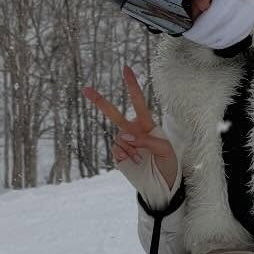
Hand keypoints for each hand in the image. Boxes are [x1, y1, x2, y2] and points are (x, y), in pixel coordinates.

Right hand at [83, 64, 180, 211]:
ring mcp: (125, 143)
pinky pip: (115, 150)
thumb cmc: (168, 164)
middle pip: (115, 114)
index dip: (132, 85)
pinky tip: (131, 161)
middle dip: (100, 102)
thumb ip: (146, 140)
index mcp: (147, 124)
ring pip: (118, 137)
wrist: (161, 185)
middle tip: (85, 89)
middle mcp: (133, 131)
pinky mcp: (119, 156)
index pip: (138, 101)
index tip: (126, 68)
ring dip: (128, 148)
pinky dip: (123, 154)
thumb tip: (125, 136)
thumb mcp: (165, 150)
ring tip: (139, 159)